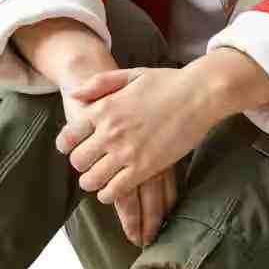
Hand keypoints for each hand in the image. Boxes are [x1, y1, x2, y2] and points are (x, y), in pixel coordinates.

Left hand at [56, 66, 215, 234]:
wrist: (200, 94)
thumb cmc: (168, 82)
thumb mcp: (130, 74)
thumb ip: (99, 84)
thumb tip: (74, 96)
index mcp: (104, 108)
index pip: (69, 136)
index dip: (67, 146)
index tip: (73, 149)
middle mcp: (110, 132)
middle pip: (78, 161)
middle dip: (82, 165)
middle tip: (91, 165)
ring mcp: (127, 152)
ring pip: (92, 180)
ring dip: (93, 182)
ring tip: (100, 180)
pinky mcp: (145, 168)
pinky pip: (115, 191)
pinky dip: (109, 194)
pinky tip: (114, 189)